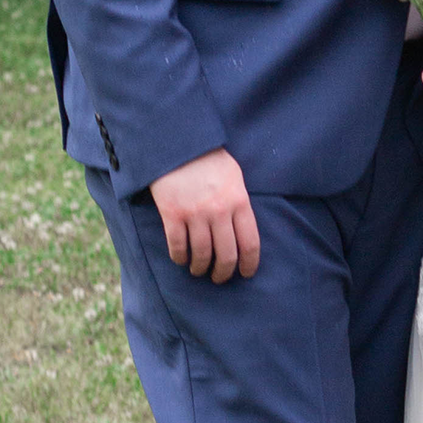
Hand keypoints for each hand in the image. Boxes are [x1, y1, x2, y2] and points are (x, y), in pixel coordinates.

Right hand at [150, 149, 260, 280]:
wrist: (177, 144)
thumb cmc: (209, 159)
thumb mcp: (235, 176)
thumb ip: (240, 202)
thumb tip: (242, 230)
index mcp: (239, 201)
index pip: (249, 243)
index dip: (249, 264)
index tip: (246, 273)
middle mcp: (219, 211)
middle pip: (226, 255)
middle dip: (224, 273)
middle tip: (220, 278)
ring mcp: (195, 214)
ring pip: (201, 255)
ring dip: (201, 268)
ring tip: (199, 270)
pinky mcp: (172, 215)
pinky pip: (178, 247)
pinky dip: (180, 258)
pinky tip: (181, 259)